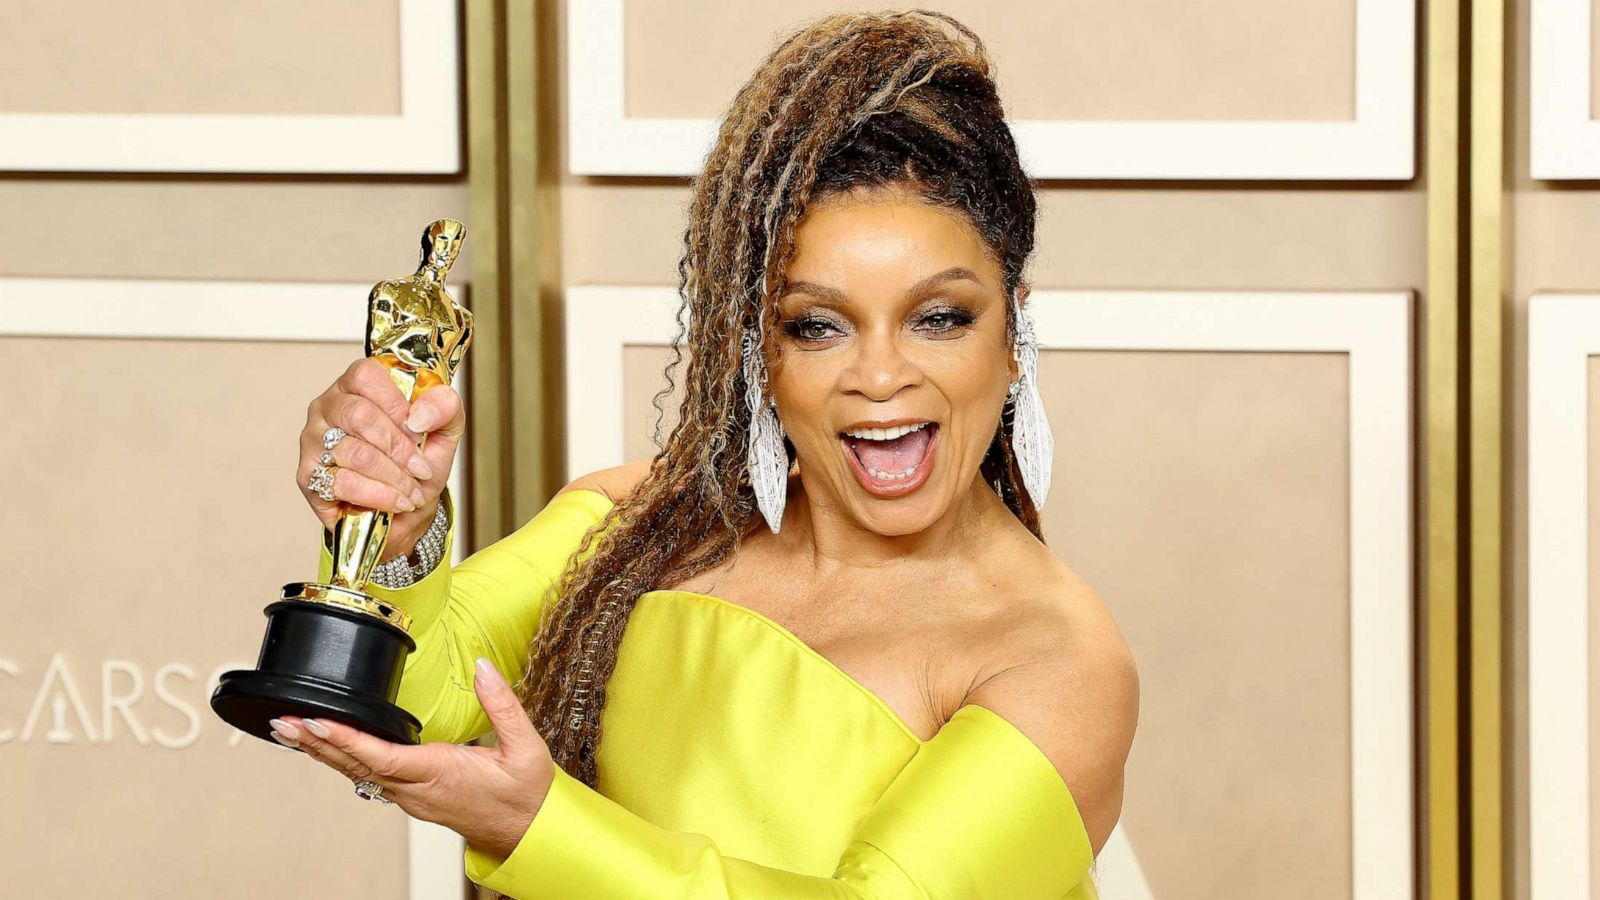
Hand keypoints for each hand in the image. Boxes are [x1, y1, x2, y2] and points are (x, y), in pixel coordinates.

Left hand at [266, 658, 553, 859]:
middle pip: (356, 766)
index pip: (383, 756)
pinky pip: (368, 776)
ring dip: (322, 752)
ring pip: (357, 773)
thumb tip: (483, 668)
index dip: (347, 740)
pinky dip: (342, 759)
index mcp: (439, 773)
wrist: (527, 833)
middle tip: (283, 723)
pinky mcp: (412, 798)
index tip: (317, 722)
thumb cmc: (525, 796)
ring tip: (291, 731)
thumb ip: (502, 704)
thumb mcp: (525, 747)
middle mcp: (417, 790)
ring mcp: (411, 798)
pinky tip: (326, 748)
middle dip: (317, 744)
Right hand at [299, 357, 465, 553]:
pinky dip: (380, 495)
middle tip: (421, 468)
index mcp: (358, 385)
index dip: (396, 403)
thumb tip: (420, 415)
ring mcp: (314, 440)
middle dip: (399, 448)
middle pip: (360, 415)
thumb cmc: (419, 462)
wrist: (408, 507)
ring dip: (394, 477)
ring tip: (413, 490)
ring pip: (356, 453)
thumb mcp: (445, 429)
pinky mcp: (308, 475)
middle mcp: (329, 407)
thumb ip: (445, 407)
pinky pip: (344, 483)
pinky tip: (397, 501)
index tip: (417, 428)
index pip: (366, 375)